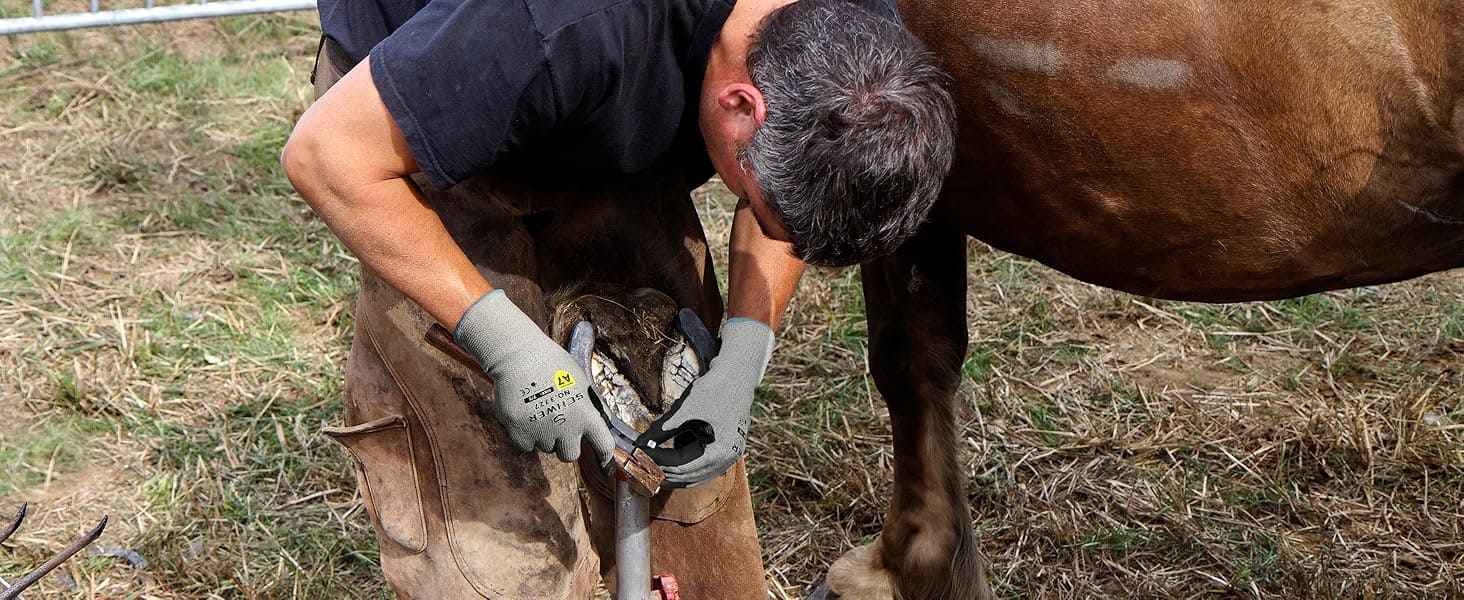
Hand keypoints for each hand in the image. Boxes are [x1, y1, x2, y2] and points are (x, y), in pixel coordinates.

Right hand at [455, 290, 614, 471]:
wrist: (518, 356)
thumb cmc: (552, 364)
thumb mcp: (581, 382)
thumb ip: (590, 406)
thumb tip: (600, 422)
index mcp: (586, 414)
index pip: (603, 445)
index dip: (605, 458)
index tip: (605, 466)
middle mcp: (566, 427)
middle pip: (570, 455)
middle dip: (565, 445)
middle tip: (557, 426)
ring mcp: (542, 431)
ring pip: (545, 448)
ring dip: (543, 435)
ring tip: (538, 408)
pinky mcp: (520, 433)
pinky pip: (525, 446)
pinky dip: (524, 434)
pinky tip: (524, 413)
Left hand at [638, 318, 773, 487]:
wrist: (737, 375)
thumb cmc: (714, 390)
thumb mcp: (684, 410)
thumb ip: (662, 430)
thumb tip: (640, 444)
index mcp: (719, 452)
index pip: (681, 466)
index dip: (657, 461)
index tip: (639, 454)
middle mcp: (727, 460)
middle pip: (688, 477)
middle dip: (663, 471)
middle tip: (641, 464)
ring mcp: (729, 457)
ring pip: (695, 474)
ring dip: (673, 469)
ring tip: (653, 460)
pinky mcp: (726, 450)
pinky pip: (702, 465)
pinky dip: (685, 461)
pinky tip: (671, 452)